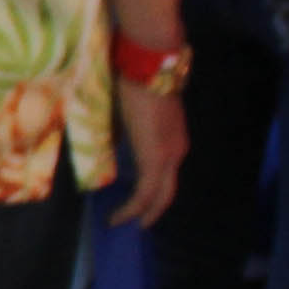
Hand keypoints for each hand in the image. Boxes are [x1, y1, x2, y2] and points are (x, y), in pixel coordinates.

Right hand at [108, 70, 186, 228]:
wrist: (149, 66)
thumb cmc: (137, 80)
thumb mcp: (131, 113)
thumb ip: (126, 133)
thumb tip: (111, 147)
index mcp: (174, 140)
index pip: (165, 174)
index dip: (152, 191)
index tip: (137, 199)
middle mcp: (177, 152)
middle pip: (167, 192)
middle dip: (151, 210)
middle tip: (133, 223)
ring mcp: (170, 156)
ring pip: (158, 194)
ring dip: (140, 211)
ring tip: (121, 221)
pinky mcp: (156, 159)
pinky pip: (145, 192)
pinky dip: (133, 207)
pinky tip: (119, 217)